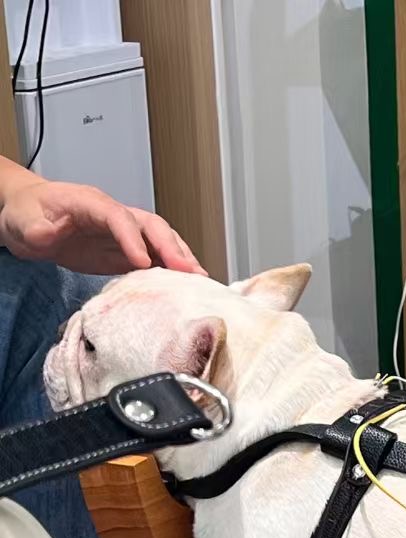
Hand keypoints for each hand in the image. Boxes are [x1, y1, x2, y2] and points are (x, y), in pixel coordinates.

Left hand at [0, 177, 205, 274]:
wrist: (27, 218)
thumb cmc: (28, 215)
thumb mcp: (25, 222)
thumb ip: (40, 228)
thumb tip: (53, 233)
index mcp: (89, 203)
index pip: (117, 216)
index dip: (132, 238)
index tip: (142, 261)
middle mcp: (113, 215)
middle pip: (150, 225)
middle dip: (172, 247)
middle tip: (189, 272)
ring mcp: (122, 233)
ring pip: (159, 240)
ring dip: (181, 258)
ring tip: (200, 281)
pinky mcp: (124, 251)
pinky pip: (154, 257)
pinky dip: (172, 270)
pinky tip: (185, 286)